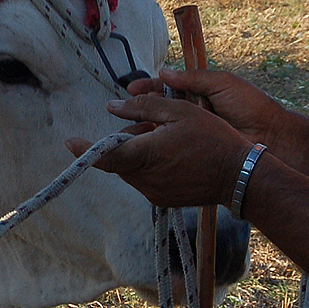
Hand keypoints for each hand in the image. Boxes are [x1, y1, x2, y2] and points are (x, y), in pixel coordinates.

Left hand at [65, 90, 250, 208]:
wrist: (239, 176)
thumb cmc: (212, 138)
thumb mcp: (179, 111)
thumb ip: (142, 107)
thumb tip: (112, 107)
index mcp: (146, 155)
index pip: (106, 156)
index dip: (85, 149)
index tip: (69, 142)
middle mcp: (145, 179)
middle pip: (120, 158)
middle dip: (127, 140)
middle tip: (151, 125)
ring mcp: (154, 193)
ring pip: (132, 169)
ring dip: (140, 153)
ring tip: (168, 139)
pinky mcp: (163, 200)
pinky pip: (146, 179)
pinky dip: (151, 165)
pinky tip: (175, 156)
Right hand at [132, 68, 308, 174]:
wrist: (273, 137)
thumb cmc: (252, 107)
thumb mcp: (222, 83)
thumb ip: (193, 78)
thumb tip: (164, 73)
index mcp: (200, 93)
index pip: (168, 88)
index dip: (149, 88)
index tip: (131, 89)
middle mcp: (194, 112)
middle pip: (161, 109)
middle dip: (141, 110)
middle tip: (121, 112)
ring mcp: (195, 133)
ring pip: (163, 130)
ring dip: (145, 130)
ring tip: (128, 131)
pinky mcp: (197, 152)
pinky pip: (173, 148)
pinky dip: (158, 147)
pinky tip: (144, 147)